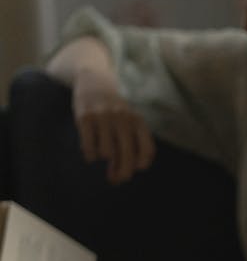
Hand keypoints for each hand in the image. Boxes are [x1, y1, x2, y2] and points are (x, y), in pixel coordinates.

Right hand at [72, 69, 154, 183]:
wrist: (94, 81)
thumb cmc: (114, 111)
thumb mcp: (130, 121)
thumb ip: (131, 144)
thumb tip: (120, 175)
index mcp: (137, 121)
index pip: (147, 150)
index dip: (141, 165)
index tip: (134, 169)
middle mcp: (123, 118)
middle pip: (127, 155)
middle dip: (122, 173)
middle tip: (115, 179)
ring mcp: (103, 116)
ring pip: (107, 153)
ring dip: (104, 160)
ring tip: (101, 155)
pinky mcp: (85, 117)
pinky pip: (89, 147)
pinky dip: (90, 156)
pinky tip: (91, 153)